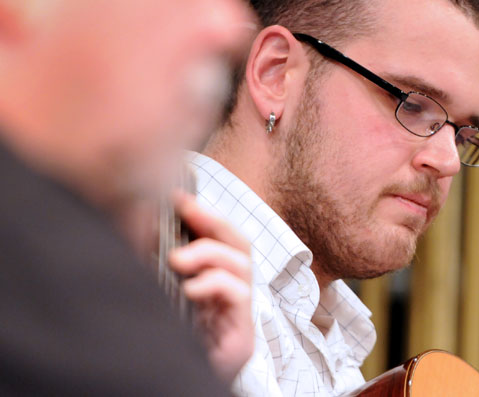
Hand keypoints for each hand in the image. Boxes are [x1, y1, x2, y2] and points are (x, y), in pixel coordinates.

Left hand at [168, 192, 252, 382]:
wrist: (172, 388)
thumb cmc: (164, 347)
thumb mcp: (157, 297)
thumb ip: (155, 269)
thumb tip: (140, 227)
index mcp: (212, 285)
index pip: (221, 240)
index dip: (205, 215)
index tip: (178, 197)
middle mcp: (231, 296)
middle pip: (239, 244)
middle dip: (213, 221)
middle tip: (185, 209)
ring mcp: (239, 315)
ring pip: (241, 264)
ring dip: (209, 253)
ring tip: (177, 260)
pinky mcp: (242, 336)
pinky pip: (238, 294)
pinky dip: (215, 283)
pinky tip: (191, 288)